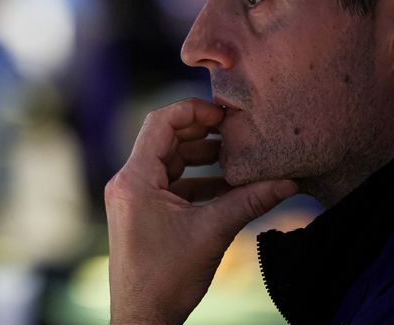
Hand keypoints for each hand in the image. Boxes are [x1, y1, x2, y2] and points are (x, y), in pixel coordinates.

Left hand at [104, 98, 297, 323]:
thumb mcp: (213, 234)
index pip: (159, 123)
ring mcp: (131, 197)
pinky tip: (226, 185)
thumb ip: (249, 202)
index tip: (225, 114)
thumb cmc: (167, 279)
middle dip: (201, 131)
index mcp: (135, 179)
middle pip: (163, 139)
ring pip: (167, 161)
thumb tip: (287, 181)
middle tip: (235, 129)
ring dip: (200, 156)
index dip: (193, 110)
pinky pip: (167, 183)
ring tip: (236, 155)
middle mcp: (127, 182)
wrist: (142, 316)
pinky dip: (194, 180)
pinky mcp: (140, 211)